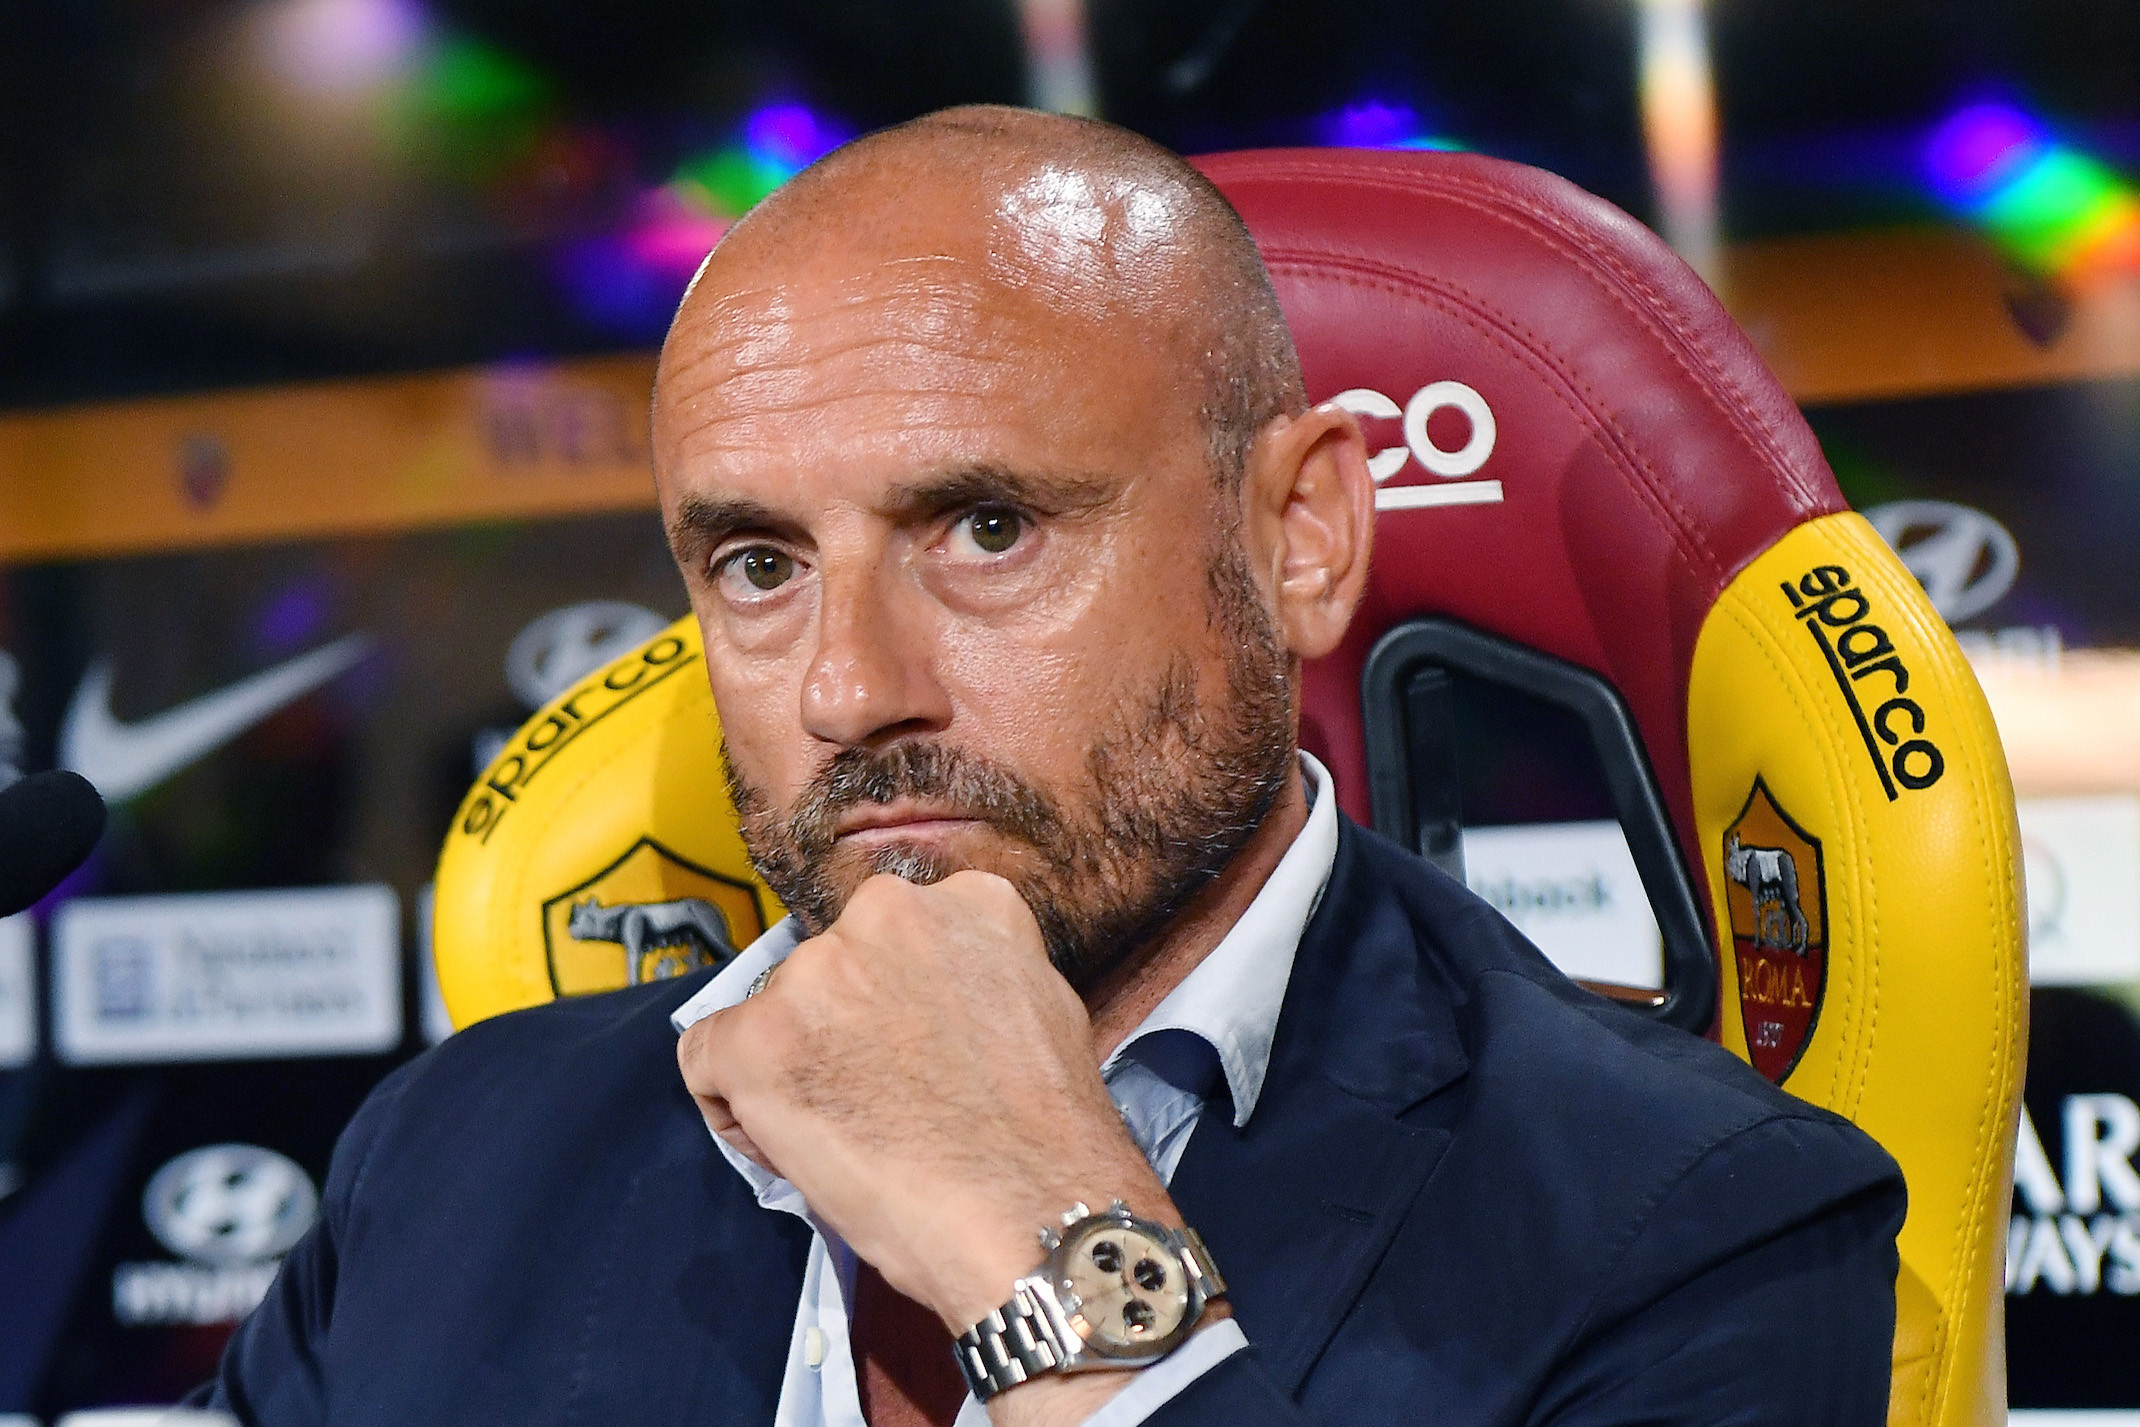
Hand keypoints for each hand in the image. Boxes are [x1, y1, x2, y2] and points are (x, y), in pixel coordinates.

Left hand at [676, 869, 1176, 1335]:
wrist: (1031, 1213)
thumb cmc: (1049, 1139)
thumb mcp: (1039, 1008)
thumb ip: (974, 977)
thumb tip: (930, 1000)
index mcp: (966, 900)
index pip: (894, 934)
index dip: (892, 1000)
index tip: (907, 1050)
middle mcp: (886, 912)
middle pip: (831, 967)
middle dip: (841, 1027)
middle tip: (878, 1099)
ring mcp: (816, 972)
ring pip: (773, 1013)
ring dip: (794, 1066)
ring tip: (852, 1136)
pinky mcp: (758, 1037)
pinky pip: (707, 1057)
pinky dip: (734, 1104)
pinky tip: (793, 1145)